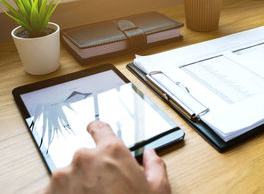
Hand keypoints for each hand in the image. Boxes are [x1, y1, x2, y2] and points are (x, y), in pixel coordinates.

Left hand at [42, 120, 170, 193]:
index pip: (99, 128)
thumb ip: (154, 165)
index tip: (94, 129)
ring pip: (69, 174)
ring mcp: (63, 177)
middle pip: (85, 156)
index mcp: (111, 152)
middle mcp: (85, 158)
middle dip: (92, 169)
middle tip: (104, 187)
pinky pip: (54, 190)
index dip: (97, 129)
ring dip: (76, 184)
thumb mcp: (158, 189)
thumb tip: (151, 155)